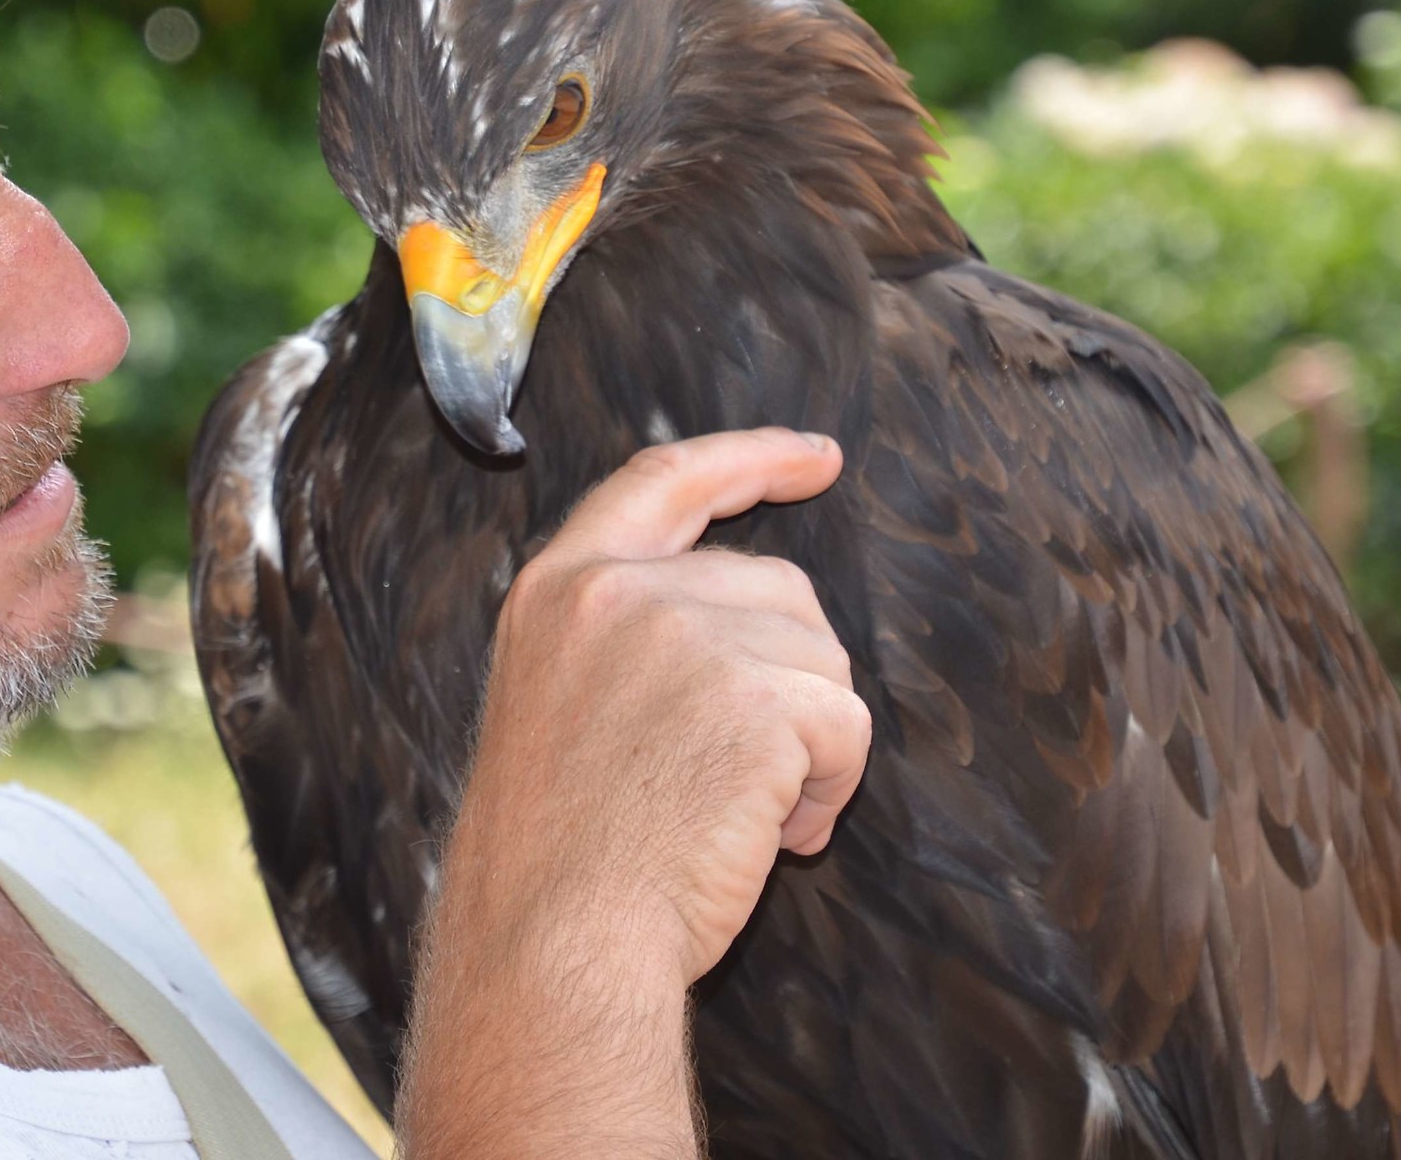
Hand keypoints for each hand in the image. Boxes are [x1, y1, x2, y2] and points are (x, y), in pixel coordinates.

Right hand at [397, 428, 868, 1157]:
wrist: (553, 944)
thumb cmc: (561, 858)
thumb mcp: (559, 703)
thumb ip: (629, 635)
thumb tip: (761, 618)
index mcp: (558, 588)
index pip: (665, 480)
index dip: (749, 459)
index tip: (816, 456)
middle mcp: (618, 593)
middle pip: (776, 589)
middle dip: (790, 679)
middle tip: (745, 776)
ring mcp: (685, 637)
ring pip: (822, 661)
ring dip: (812, 746)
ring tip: (745, 817)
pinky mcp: (754, 697)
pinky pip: (846, 727)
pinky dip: (832, 788)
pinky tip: (775, 838)